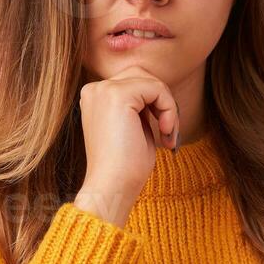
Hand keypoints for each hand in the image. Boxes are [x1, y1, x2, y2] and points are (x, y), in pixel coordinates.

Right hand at [75, 68, 180, 226]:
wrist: (112, 187)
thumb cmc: (125, 167)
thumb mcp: (134, 127)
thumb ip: (142, 106)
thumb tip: (160, 91)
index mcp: (95, 97)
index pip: (135, 83)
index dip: (156, 104)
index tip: (164, 134)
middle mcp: (95, 89)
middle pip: (143, 76)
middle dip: (162, 101)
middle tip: (169, 132)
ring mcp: (104, 90)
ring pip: (151, 81)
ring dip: (167, 106)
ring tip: (168, 134)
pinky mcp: (117, 95)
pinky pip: (157, 88)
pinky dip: (169, 109)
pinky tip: (166, 133)